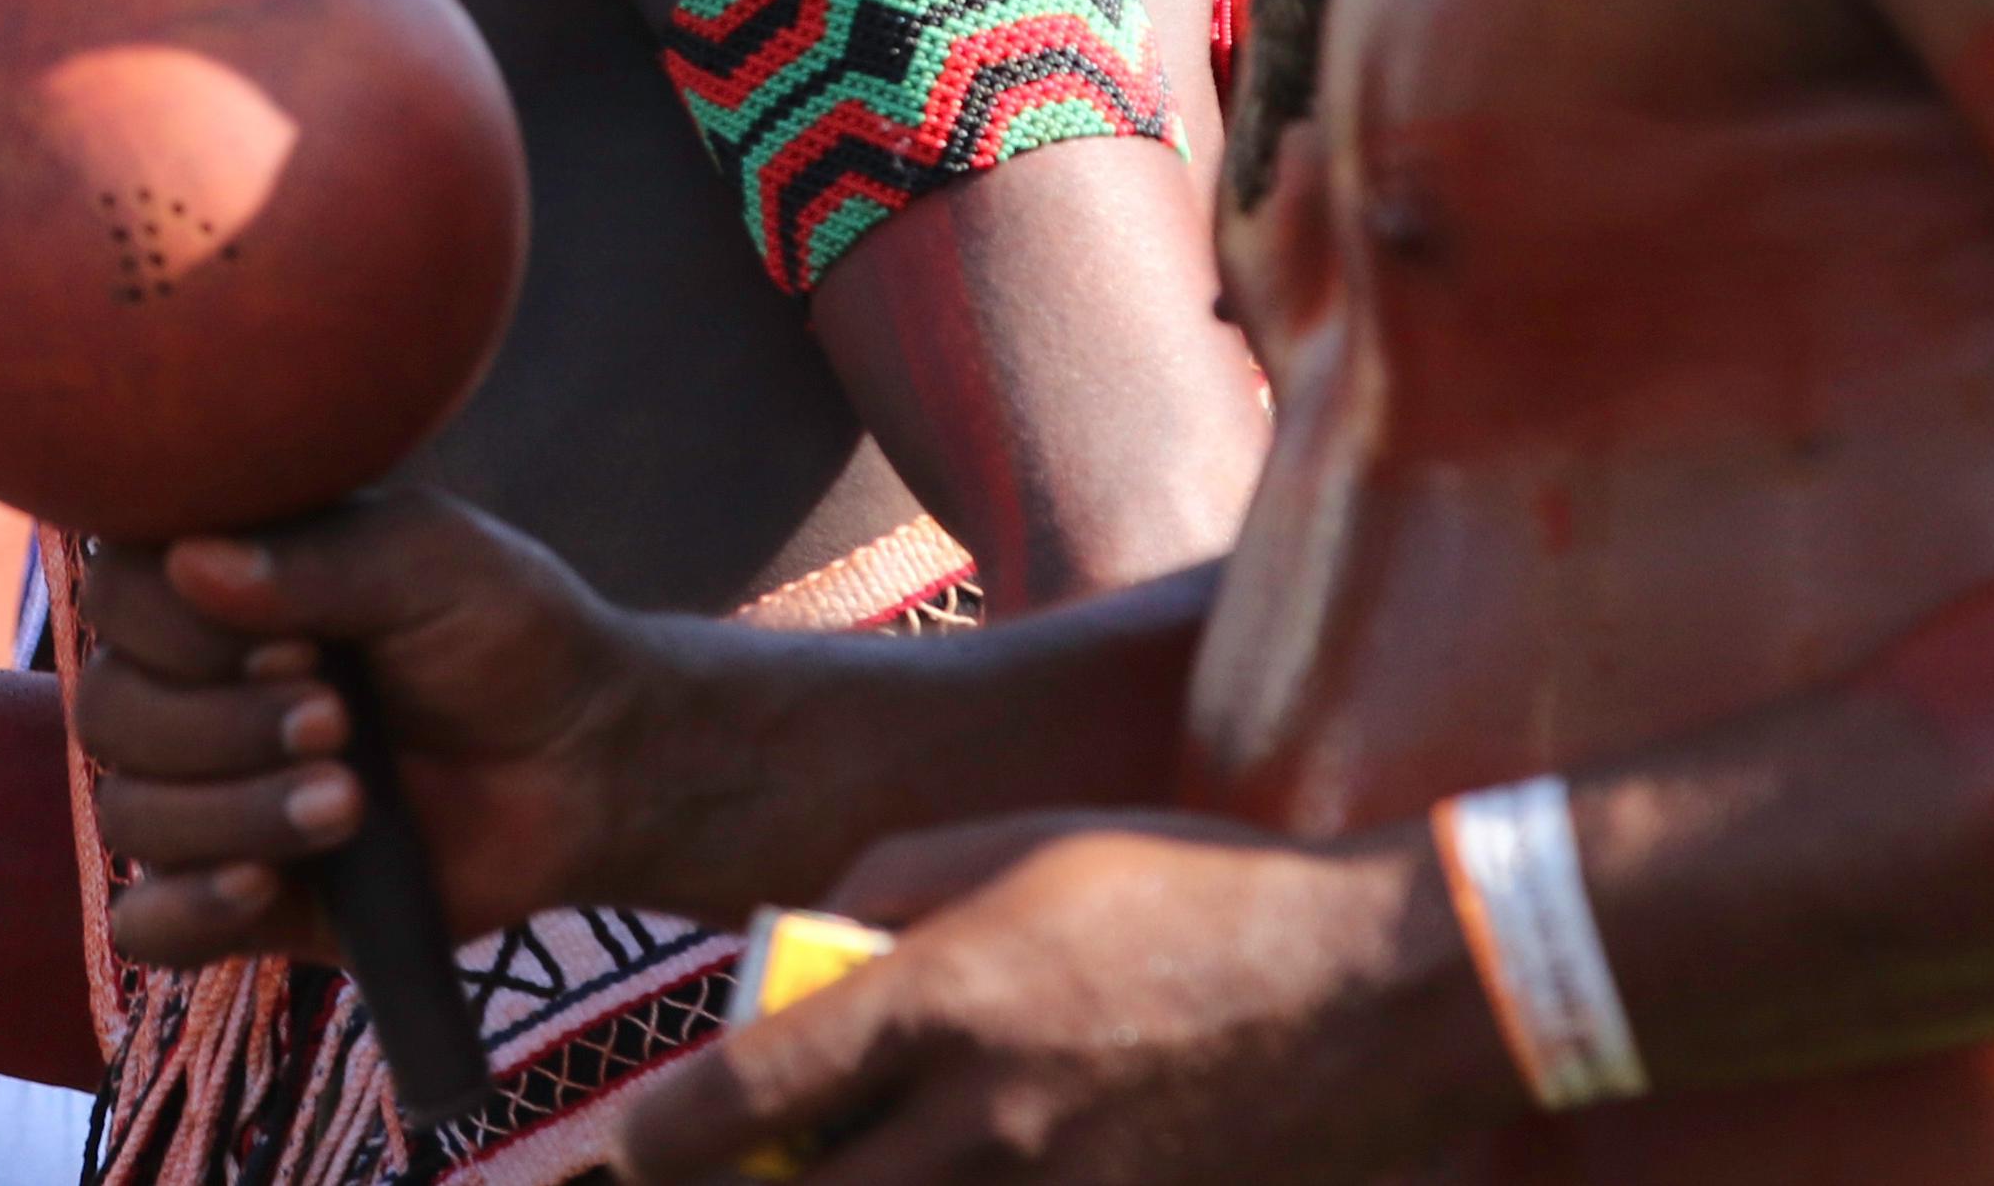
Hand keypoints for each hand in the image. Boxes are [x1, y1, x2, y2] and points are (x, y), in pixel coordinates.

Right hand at [74, 489, 671, 968]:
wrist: (588, 761)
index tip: (303, 646)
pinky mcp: (240, 895)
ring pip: (127, 814)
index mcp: (215, 579)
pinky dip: (187, 909)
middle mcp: (188, 684)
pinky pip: (146, 925)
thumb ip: (318, 561)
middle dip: (221, 726)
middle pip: (108, 711)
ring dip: (233, 812)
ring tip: (351, 801)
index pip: (116, 592)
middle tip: (340, 720)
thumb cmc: (506, 631)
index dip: (185, 630)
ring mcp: (206, 792)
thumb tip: (190, 560)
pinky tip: (263, 884)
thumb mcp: (432, 561)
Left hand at [609, 813, 1517, 1184]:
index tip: (619, 1161)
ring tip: (846, 1171)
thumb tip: (791, 957)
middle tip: (733, 1179)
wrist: (1374, 992)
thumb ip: (880, 891)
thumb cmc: (1184, 892)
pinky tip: (954, 1184)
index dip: (657, 1148)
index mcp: (941, 1001)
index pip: (747, 1100)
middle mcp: (985, 1122)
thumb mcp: (1012, 842)